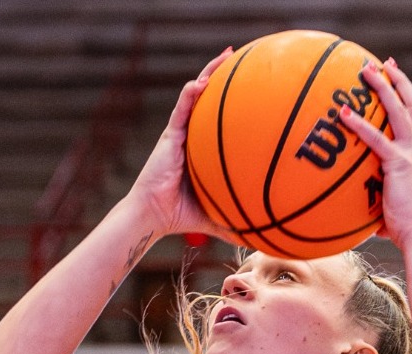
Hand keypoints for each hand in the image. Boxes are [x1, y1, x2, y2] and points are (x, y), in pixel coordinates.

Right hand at [124, 48, 235, 239]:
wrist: (154, 215)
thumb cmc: (180, 215)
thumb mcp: (214, 216)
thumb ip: (234, 223)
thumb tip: (257, 239)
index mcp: (203, 149)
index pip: (219, 118)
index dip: (233, 101)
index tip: (253, 87)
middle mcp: (192, 136)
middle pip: (209, 99)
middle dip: (224, 76)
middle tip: (240, 57)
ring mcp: (180, 134)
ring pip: (195, 97)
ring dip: (209, 75)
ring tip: (226, 56)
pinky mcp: (169, 137)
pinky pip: (180, 111)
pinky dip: (188, 96)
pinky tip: (200, 83)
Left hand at [338, 59, 411, 250]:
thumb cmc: (407, 230)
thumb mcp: (394, 208)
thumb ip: (379, 201)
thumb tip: (356, 214)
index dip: (410, 100)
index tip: (400, 83)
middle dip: (399, 82)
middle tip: (386, 64)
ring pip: (399, 110)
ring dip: (383, 87)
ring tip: (366, 70)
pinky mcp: (400, 163)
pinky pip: (376, 138)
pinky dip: (359, 124)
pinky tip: (343, 114)